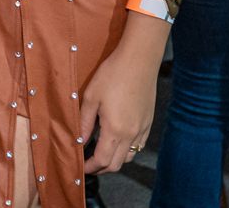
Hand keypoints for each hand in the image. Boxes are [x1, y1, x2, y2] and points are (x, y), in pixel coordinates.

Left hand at [79, 41, 159, 173]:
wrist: (139, 59)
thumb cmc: (112, 75)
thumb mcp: (91, 97)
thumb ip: (84, 123)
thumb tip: (79, 141)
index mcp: (115, 129)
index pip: (103, 160)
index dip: (90, 167)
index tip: (81, 166)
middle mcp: (132, 134)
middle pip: (117, 164)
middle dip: (101, 168)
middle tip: (88, 162)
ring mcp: (143, 128)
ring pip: (129, 156)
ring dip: (115, 159)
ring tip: (101, 151)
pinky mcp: (149, 121)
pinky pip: (138, 145)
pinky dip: (127, 149)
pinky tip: (117, 139)